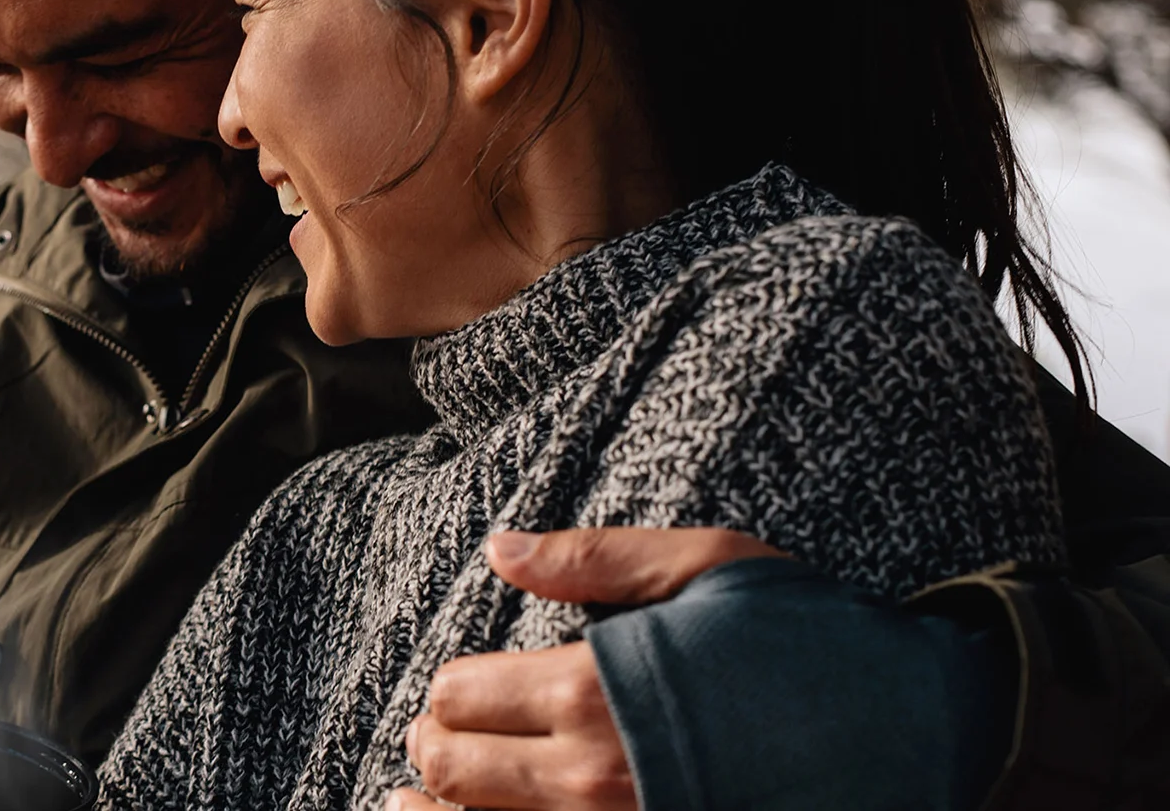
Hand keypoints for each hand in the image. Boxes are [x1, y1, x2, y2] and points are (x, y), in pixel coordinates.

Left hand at [391, 527, 784, 810]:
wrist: (917, 731)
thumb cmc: (811, 640)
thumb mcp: (707, 567)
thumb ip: (593, 558)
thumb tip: (499, 550)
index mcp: (594, 688)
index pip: (460, 698)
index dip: (450, 692)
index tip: (461, 692)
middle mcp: (591, 779)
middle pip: (452, 775)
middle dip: (433, 755)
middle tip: (434, 747)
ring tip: (418, 806)